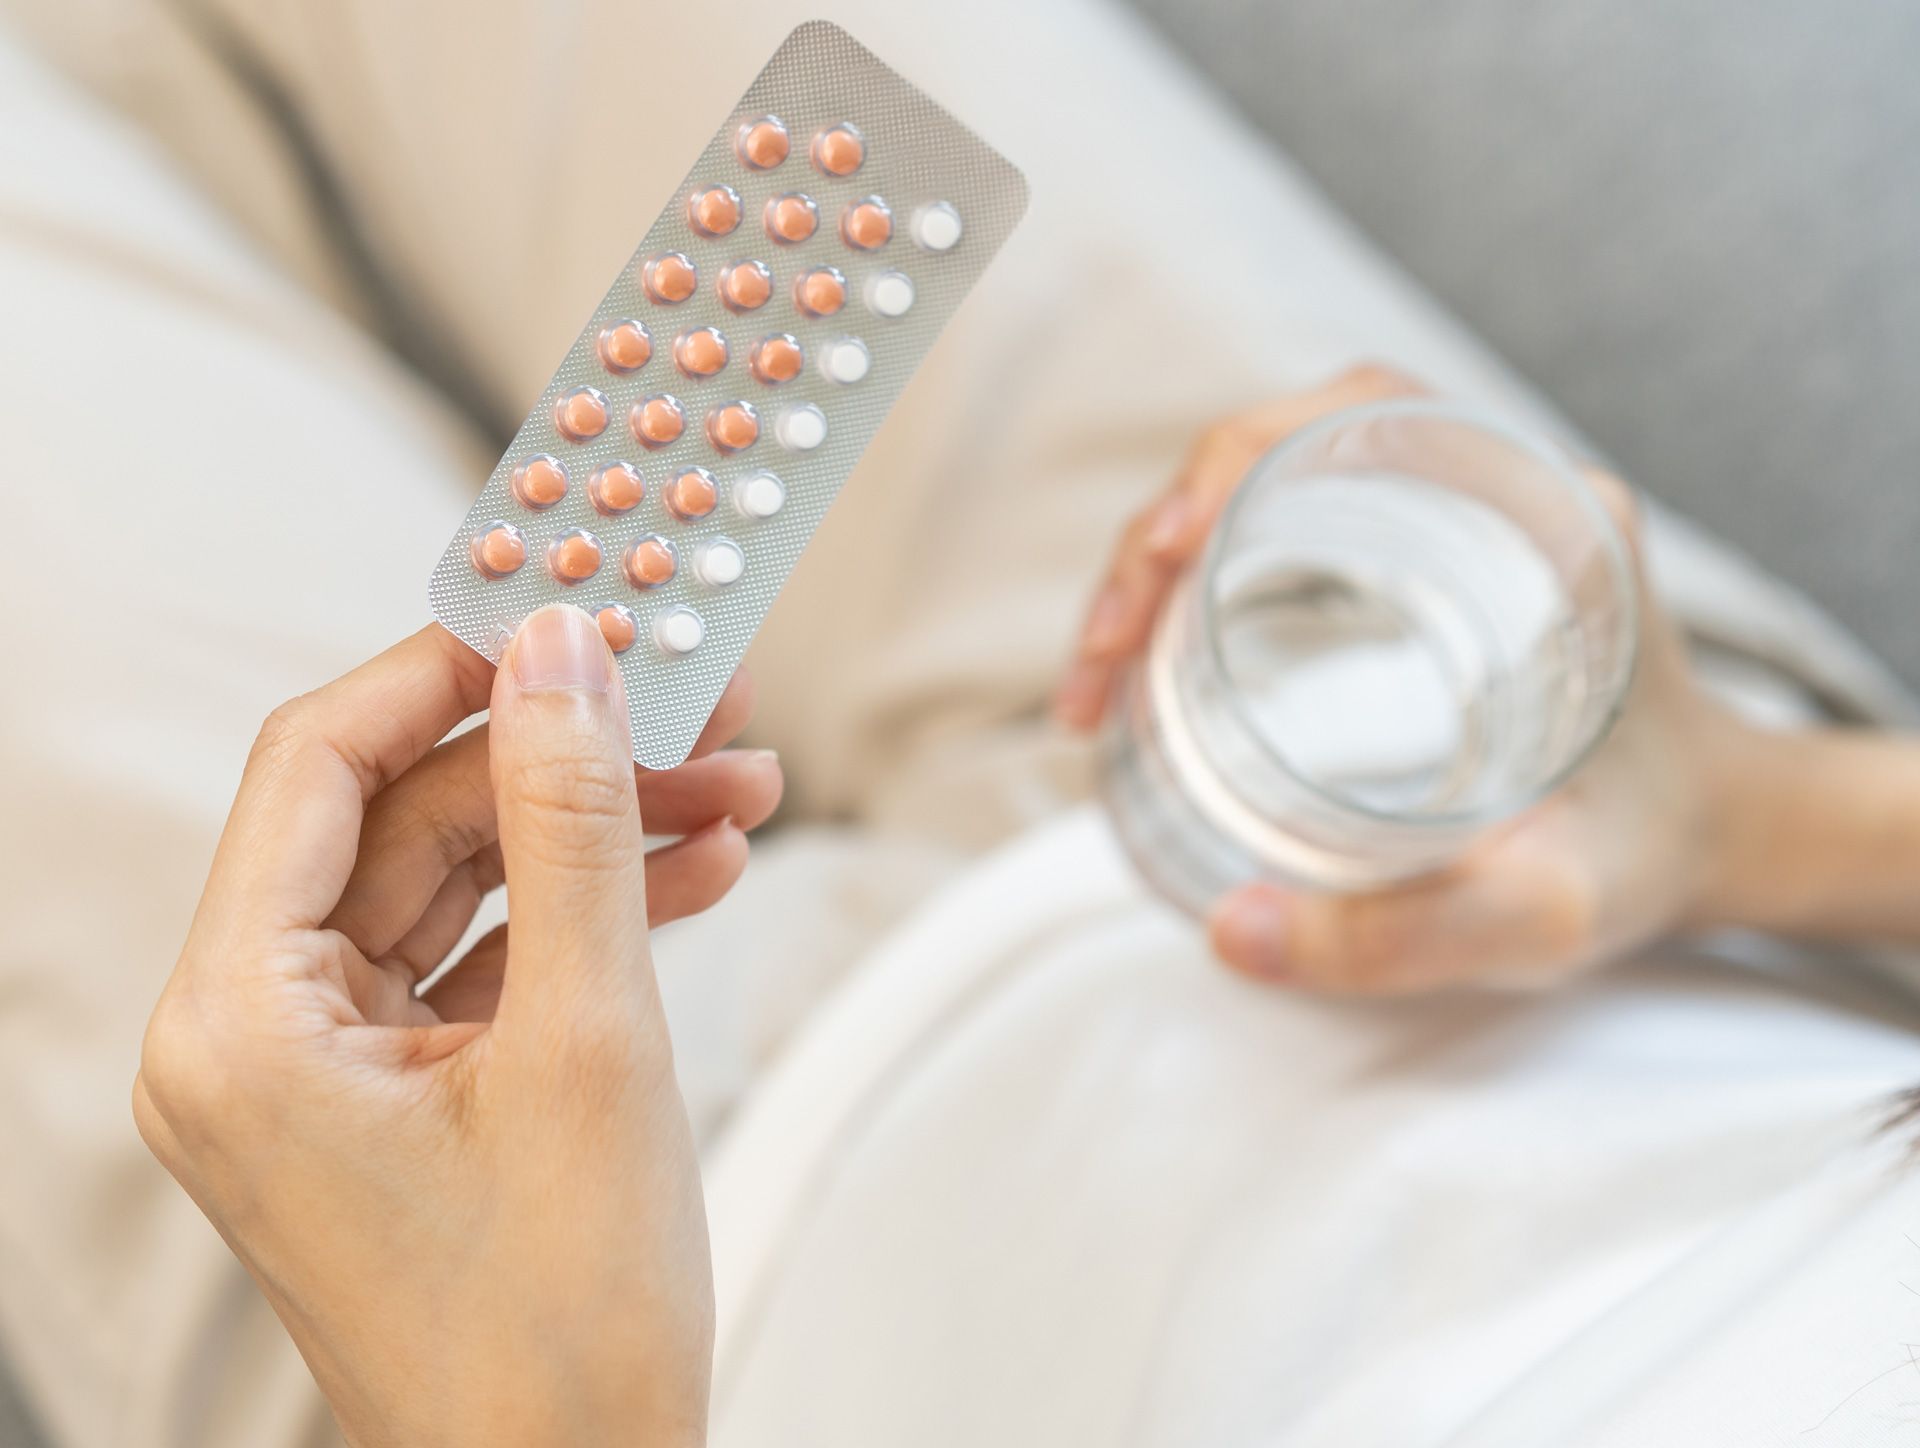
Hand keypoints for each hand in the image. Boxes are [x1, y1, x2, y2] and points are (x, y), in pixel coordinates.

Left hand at [135, 605, 781, 1445]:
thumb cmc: (560, 1329)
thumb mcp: (591, 1041)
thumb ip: (574, 826)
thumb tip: (569, 659)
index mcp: (241, 1024)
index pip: (323, 763)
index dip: (451, 669)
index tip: (572, 612)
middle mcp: (254, 1037)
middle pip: (407, 816)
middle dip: (565, 754)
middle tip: (698, 697)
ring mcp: (325, 1070)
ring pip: (462, 880)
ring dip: (598, 827)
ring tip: (735, 786)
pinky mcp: (399, 1097)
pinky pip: (488, 956)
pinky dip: (589, 909)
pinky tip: (699, 871)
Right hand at [1057, 364, 1746, 993]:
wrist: (1713, 835)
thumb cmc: (1644, 860)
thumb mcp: (1543, 912)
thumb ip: (1404, 938)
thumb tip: (1230, 931)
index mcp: (1545, 519)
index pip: (1362, 413)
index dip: (1233, 461)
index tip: (1162, 557)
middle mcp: (1491, 490)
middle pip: (1283, 441)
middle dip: (1162, 528)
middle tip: (1101, 650)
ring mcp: (1441, 517)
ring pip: (1261, 483)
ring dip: (1159, 555)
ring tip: (1100, 665)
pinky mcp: (1405, 560)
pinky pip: (1276, 529)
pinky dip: (1189, 582)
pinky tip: (1142, 658)